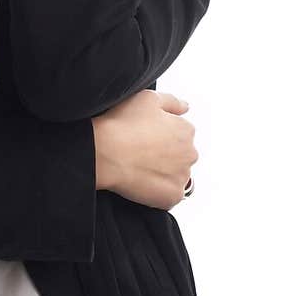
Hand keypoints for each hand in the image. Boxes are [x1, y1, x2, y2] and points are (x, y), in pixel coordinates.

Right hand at [92, 88, 197, 210]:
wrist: (104, 151)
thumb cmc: (122, 122)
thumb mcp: (148, 98)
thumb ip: (172, 101)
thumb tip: (186, 107)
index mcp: (186, 130)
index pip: (180, 135)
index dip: (160, 137)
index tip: (143, 139)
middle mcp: (190, 153)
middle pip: (181, 157)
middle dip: (165, 157)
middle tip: (140, 155)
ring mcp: (182, 177)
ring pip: (176, 177)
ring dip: (163, 175)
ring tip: (139, 170)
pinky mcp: (172, 196)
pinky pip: (169, 196)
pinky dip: (158, 193)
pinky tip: (140, 184)